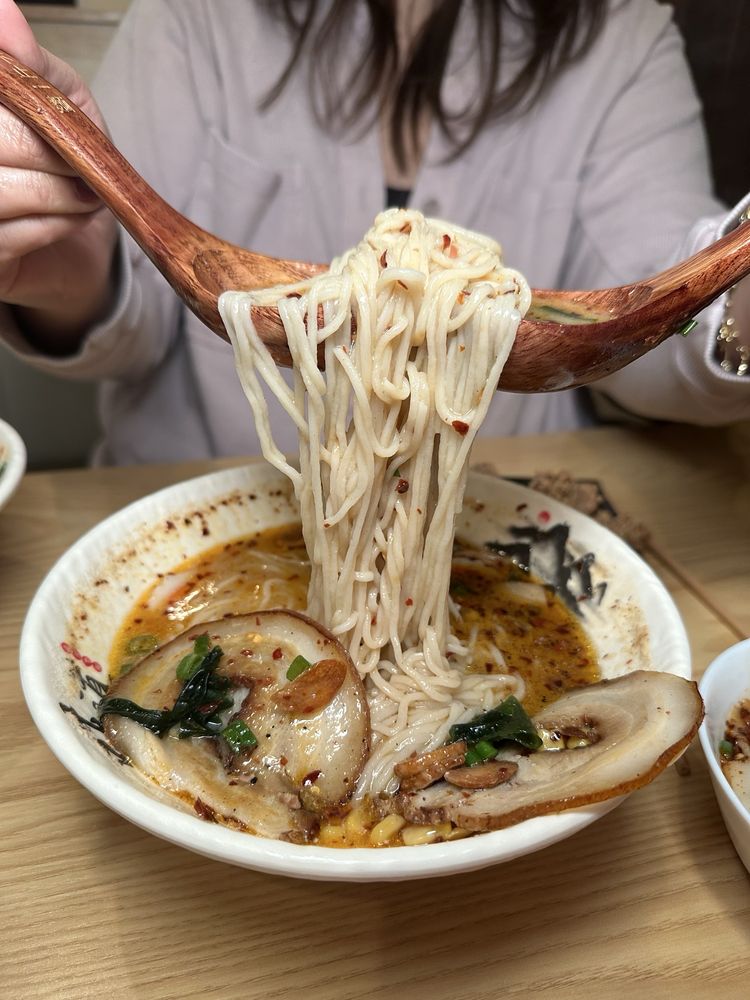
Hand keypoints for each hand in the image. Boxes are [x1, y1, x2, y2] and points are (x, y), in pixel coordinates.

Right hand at [0, 0, 117, 351]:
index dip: (21, 102)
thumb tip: (3, 10)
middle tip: (80, 164)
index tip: (49, 116)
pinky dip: (53, 225)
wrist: (81, 241)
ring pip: (1, 191)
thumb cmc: (63, 160)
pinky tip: (66, 219)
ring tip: (81, 193)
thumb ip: (31, 63)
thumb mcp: (58, 98)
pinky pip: (9, 235)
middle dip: (51, 153)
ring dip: (59, 194)